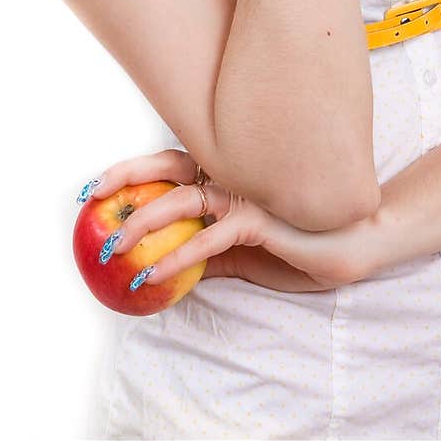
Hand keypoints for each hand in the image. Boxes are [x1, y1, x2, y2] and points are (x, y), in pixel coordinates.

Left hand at [88, 148, 369, 292]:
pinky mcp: (259, 218)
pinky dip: (178, 256)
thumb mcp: (241, 257)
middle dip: (126, 179)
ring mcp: (245, 193)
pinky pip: (209, 238)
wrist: (348, 248)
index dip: (131, 171)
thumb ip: (207, 257)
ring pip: (182, 201)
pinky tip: (155, 274)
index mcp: (225, 178)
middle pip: (168, 168)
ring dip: (144, 224)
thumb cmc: (297, 248)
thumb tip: (167, 272)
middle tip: (92, 199)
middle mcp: (231, 176)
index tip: (94, 188)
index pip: (170, 166)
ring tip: (116, 249)